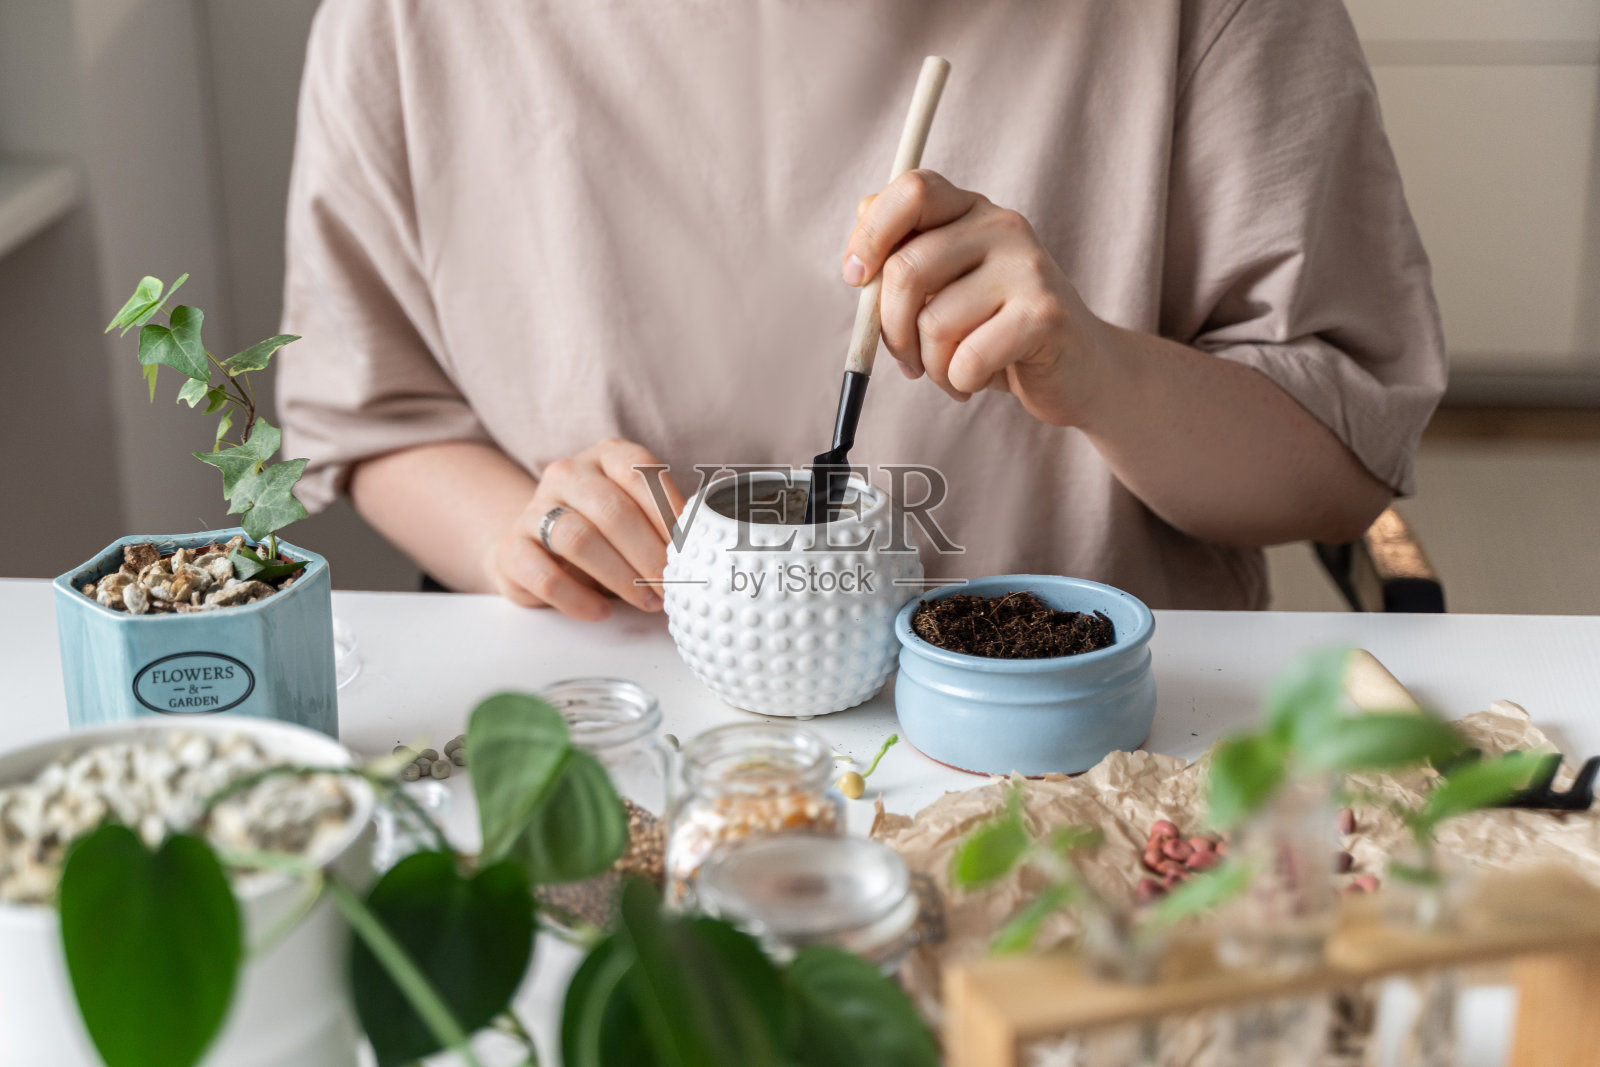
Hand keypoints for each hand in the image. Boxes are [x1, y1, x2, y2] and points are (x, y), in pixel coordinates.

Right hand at [485, 438, 684, 620]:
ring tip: (647, 601)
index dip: (670, 511)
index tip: (691, 548)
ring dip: (620, 576)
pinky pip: (545, 575)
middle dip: (649, 553)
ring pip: (578, 538)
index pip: (641, 472)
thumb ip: (667, 524)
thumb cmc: (604, 532)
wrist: (537, 545)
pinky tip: (601, 612)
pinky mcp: (512, 548)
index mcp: (607, 456)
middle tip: (672, 586)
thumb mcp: (636, 515)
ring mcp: (535, 508)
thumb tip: (709, 553)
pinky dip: (578, 599)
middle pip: (612, 509)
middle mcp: (568, 473)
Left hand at [843, 169, 1108, 426]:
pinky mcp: (1045, 315)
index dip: (871, 235)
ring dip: (929, 365)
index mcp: (971, 209)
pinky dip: (958, 382)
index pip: (911, 190)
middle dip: (890, 328)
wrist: (1081, 370)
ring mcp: (1028, 267)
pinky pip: (966, 358)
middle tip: (905, 358)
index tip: (856, 278)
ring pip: (933, 323)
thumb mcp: (947, 286)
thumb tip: (860, 247)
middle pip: (907, 268)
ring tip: (950, 372)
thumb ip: (905, 258)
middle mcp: (1002, 226)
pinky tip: (974, 382)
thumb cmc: (997, 330)